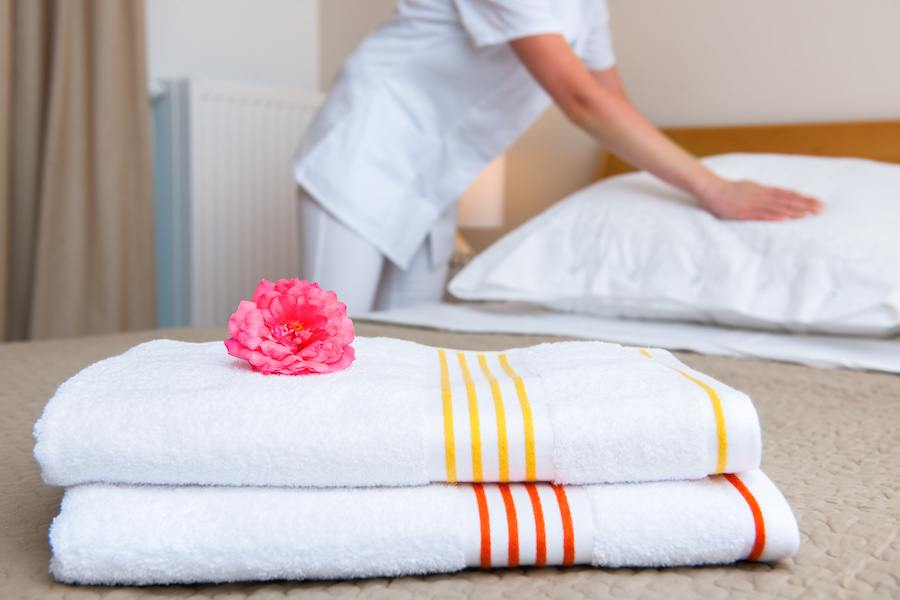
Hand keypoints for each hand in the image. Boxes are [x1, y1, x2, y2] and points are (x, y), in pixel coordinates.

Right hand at [696, 177, 822, 220]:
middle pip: (787, 200)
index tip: (818, 203)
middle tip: (821, 209)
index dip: (803, 199)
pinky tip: (784, 219)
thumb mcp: (749, 188)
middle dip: (804, 204)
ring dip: (793, 211)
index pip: (788, 194)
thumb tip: (775, 197)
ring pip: (777, 207)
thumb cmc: (729, 190)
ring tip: (808, 214)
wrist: (711, 190)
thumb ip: (763, 193)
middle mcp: (762, 196)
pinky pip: (760, 214)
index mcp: (764, 190)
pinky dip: (773, 216)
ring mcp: (753, 204)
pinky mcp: (744, 212)